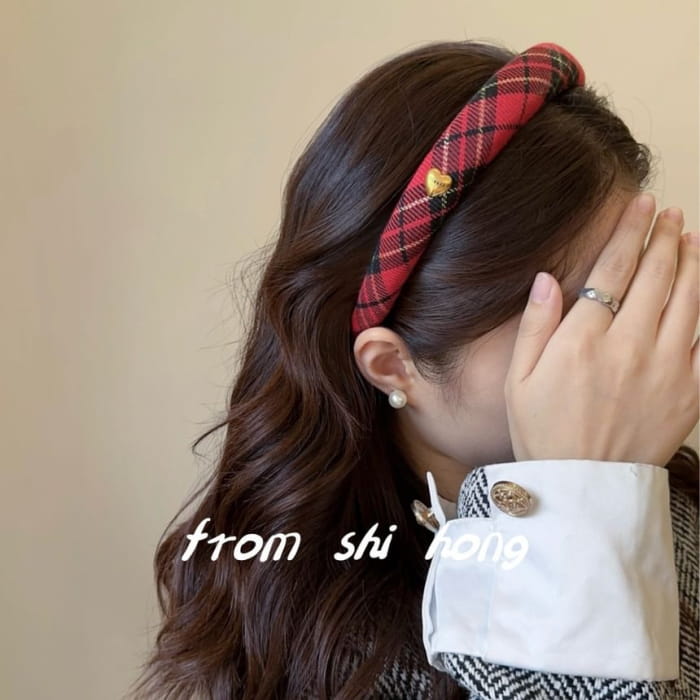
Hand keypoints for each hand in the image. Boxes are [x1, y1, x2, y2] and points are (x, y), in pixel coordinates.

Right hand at [505, 192, 698, 466]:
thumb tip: (548, 277)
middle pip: (658, 277)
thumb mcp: (518, 379)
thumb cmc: (543, 430)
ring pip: (690, 301)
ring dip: (694, 264)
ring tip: (693, 238)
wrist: (582, 485)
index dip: (630, 231)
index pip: (615, 269)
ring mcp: (666, 369)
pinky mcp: (690, 393)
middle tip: (671, 214)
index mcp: (584, 340)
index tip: (641, 205)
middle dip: (666, 238)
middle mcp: (629, 346)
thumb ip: (535, 325)